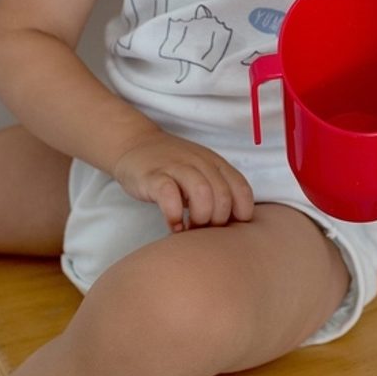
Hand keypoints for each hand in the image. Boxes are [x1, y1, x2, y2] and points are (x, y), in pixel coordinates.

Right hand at [111, 132, 253, 231]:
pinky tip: (173, 225)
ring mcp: (176, 167)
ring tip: (190, 229)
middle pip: (222, 195)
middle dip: (217, 221)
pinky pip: (169, 195)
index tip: (229, 228)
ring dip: (200, 217)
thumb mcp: (201, 173)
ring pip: (202, 192)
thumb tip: (232, 226)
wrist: (135, 143)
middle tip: (204, 231)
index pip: (241, 188)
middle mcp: (200, 163)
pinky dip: (174, 214)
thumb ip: (217, 191)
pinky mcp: (153, 176)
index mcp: (216, 163)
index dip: (241, 212)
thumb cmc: (172, 168)